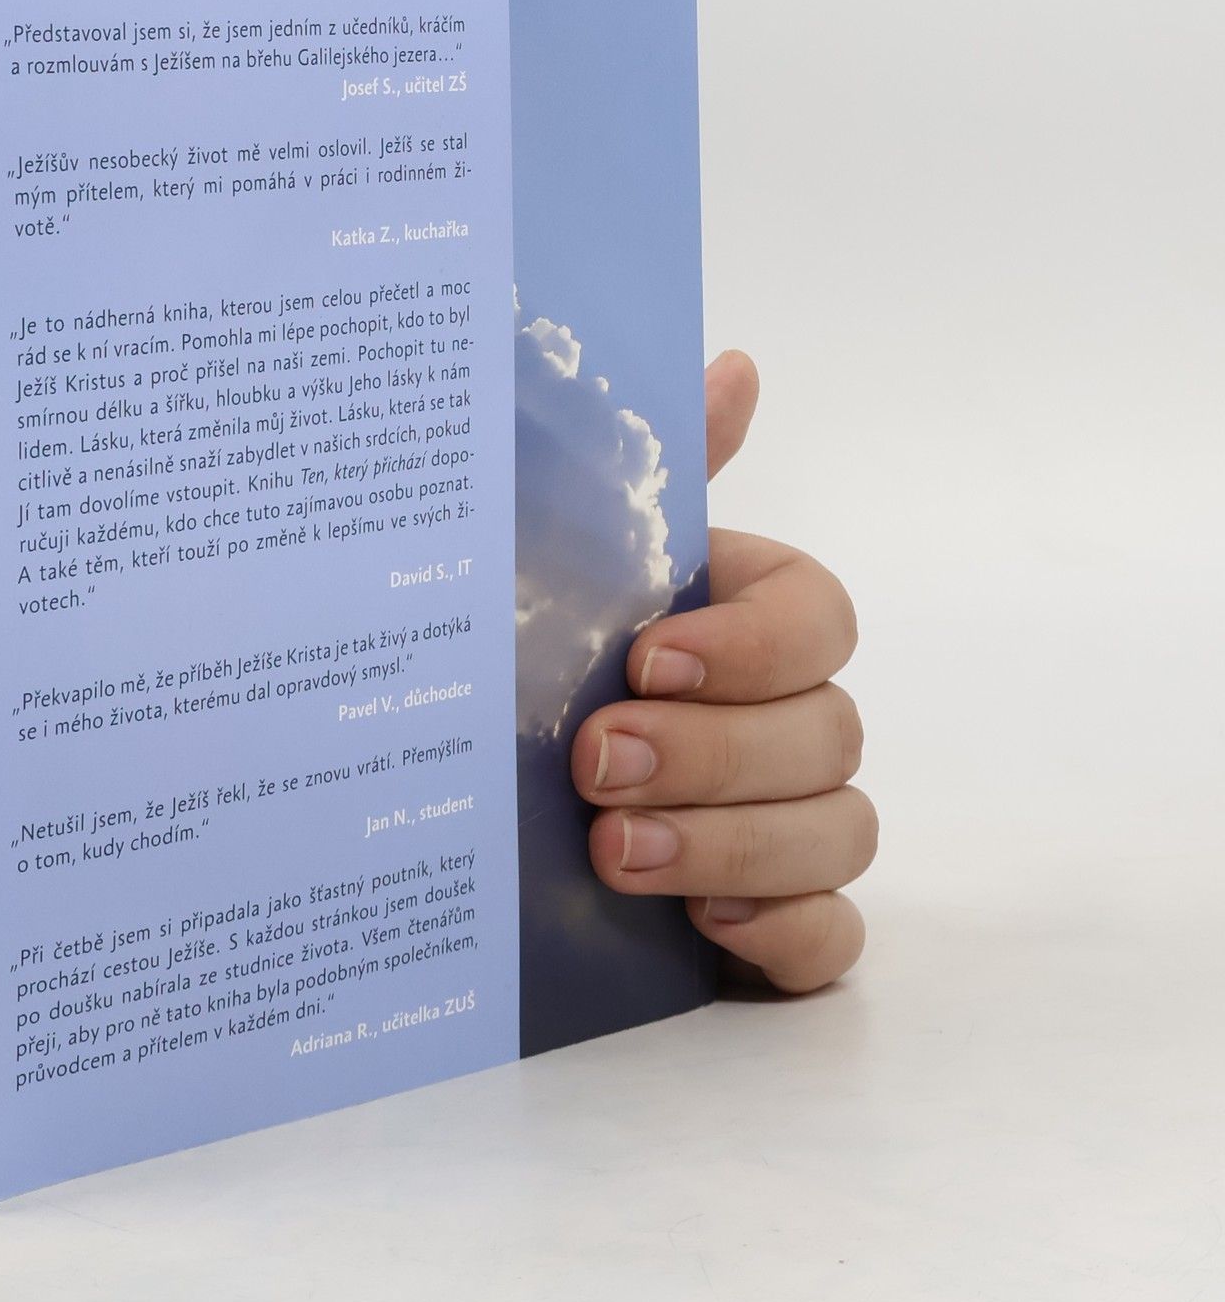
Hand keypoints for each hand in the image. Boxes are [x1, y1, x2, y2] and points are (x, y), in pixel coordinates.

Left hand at [572, 352, 872, 992]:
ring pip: (841, 831)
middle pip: (830, 731)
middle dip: (716, 752)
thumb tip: (736, 364)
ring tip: (615, 851)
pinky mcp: (776, 920)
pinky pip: (835, 937)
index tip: (646, 656)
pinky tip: (706, 920)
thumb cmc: (529, 660)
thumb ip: (656, 477)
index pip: (817, 617)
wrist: (461, 799)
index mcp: (744, 623)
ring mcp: (791, 823)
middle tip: (597, 764)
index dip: (750, 642)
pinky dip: (787, 929)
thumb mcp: (563, 562)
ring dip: (735, 842)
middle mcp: (784, 719)